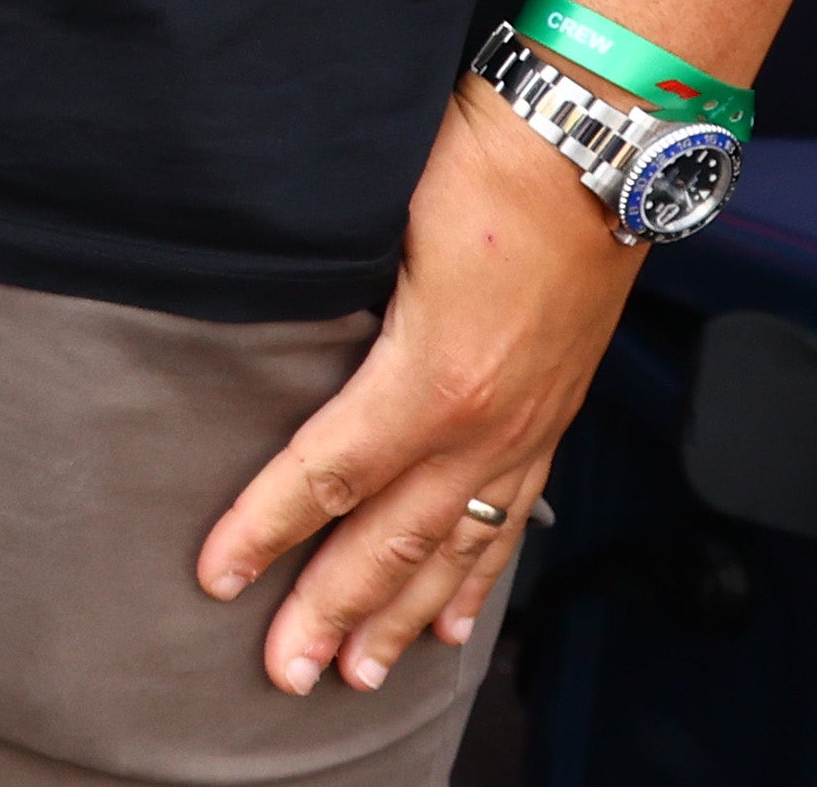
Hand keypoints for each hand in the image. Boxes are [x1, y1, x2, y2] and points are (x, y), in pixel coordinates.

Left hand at [198, 89, 634, 694]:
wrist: (601, 141)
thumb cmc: (484, 161)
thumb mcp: (379, 219)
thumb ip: (330, 290)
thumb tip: (266, 322)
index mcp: (431, 376)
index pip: (327, 473)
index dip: (266, 527)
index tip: (215, 576)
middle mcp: (485, 420)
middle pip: (391, 538)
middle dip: (334, 611)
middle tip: (286, 674)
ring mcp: (527, 424)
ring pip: (455, 546)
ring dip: (404, 616)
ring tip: (361, 675)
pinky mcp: (554, 413)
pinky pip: (511, 516)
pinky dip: (478, 574)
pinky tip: (455, 618)